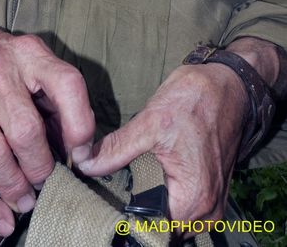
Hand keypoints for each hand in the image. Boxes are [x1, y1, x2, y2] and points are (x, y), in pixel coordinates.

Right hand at [0, 22, 94, 236]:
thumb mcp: (24, 57)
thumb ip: (50, 93)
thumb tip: (76, 145)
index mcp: (27, 52)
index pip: (67, 85)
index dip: (80, 125)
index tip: (81, 153)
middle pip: (27, 132)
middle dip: (41, 168)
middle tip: (46, 181)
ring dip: (15, 188)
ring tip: (25, 199)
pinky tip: (0, 218)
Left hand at [77, 63, 247, 224]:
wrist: (228, 85)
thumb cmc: (195, 99)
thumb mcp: (150, 122)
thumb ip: (116, 148)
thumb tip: (84, 163)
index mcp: (193, 199)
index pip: (149, 227)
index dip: (124, 215)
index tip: (103, 197)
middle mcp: (206, 211)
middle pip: (160, 227)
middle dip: (134, 209)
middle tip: (110, 184)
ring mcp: (210, 204)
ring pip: (168, 219)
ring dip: (147, 204)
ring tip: (125, 178)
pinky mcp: (208, 193)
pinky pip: (179, 208)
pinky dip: (162, 196)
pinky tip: (145, 176)